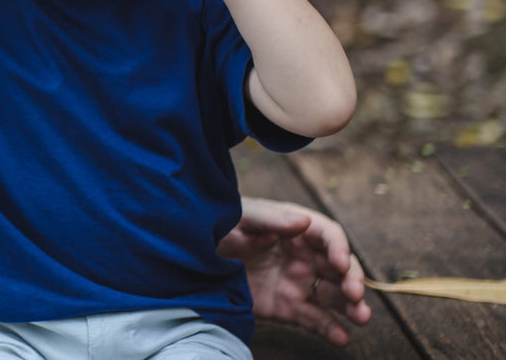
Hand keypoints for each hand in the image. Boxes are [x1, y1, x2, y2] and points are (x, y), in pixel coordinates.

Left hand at [223, 196, 370, 345]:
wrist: (194, 256)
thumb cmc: (220, 226)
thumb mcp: (242, 217)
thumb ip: (271, 219)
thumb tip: (304, 221)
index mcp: (295, 229)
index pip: (328, 236)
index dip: (339, 248)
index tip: (340, 263)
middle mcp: (304, 256)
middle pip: (339, 268)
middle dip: (352, 280)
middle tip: (355, 294)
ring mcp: (298, 282)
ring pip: (334, 295)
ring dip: (351, 306)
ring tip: (361, 317)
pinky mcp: (288, 306)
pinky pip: (314, 319)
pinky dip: (330, 329)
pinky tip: (341, 338)